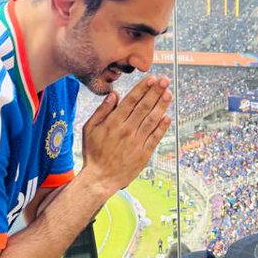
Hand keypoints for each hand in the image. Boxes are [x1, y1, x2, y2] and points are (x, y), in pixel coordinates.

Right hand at [81, 75, 171, 195]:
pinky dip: (162, 127)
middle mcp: (127, 130)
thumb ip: (102, 111)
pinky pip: (155, 137)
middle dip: (155, 92)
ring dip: (161, 105)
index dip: (142, 88)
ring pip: (152, 120)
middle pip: (144, 107)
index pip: (131, 100)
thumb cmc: (93, 153)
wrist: (100, 178)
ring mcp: (136, 142)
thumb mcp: (89, 129)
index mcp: (114, 122)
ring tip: (168, 93)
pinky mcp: (143, 153)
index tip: (151, 78)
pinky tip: (168, 117)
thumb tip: (114, 94)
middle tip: (165, 80)